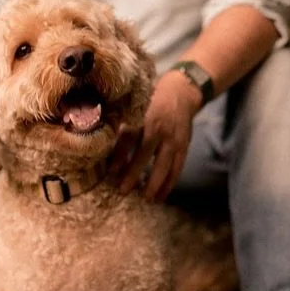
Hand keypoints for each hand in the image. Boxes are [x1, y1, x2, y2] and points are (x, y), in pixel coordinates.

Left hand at [111, 71, 201, 202]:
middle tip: (123, 191)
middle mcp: (159, 128)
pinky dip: (170, 182)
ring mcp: (174, 138)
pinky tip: (162, 195)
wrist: (181, 91)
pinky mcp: (184, 145)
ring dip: (155, 184)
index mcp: (143, 116)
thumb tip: (105, 148)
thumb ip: (123, 126)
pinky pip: (177, 168)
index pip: (128, 139)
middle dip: (134, 174)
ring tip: (146, 199)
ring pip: (164, 165)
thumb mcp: (136, 108)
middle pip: (145, 154)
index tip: (110, 173)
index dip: (119, 156)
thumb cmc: (151, 101)